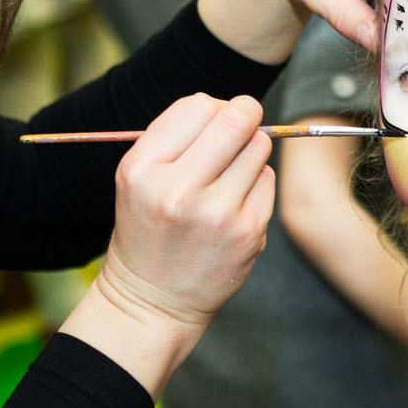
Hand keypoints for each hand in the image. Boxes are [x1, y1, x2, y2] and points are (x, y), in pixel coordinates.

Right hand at [60, 94, 271, 395]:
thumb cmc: (148, 229)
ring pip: (259, 147)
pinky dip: (256, 184)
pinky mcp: (247, 233)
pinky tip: (234, 204)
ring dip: (249, 152)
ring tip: (227, 176)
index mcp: (143, 169)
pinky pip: (268, 180)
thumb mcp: (139, 178)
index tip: (213, 122)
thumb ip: (176, 137)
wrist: (152, 301)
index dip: (213, 107)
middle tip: (240, 128)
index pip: (198, 105)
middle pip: (236, 119)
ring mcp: (217, 213)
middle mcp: (178, 190)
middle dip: (244, 116)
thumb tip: (230, 105)